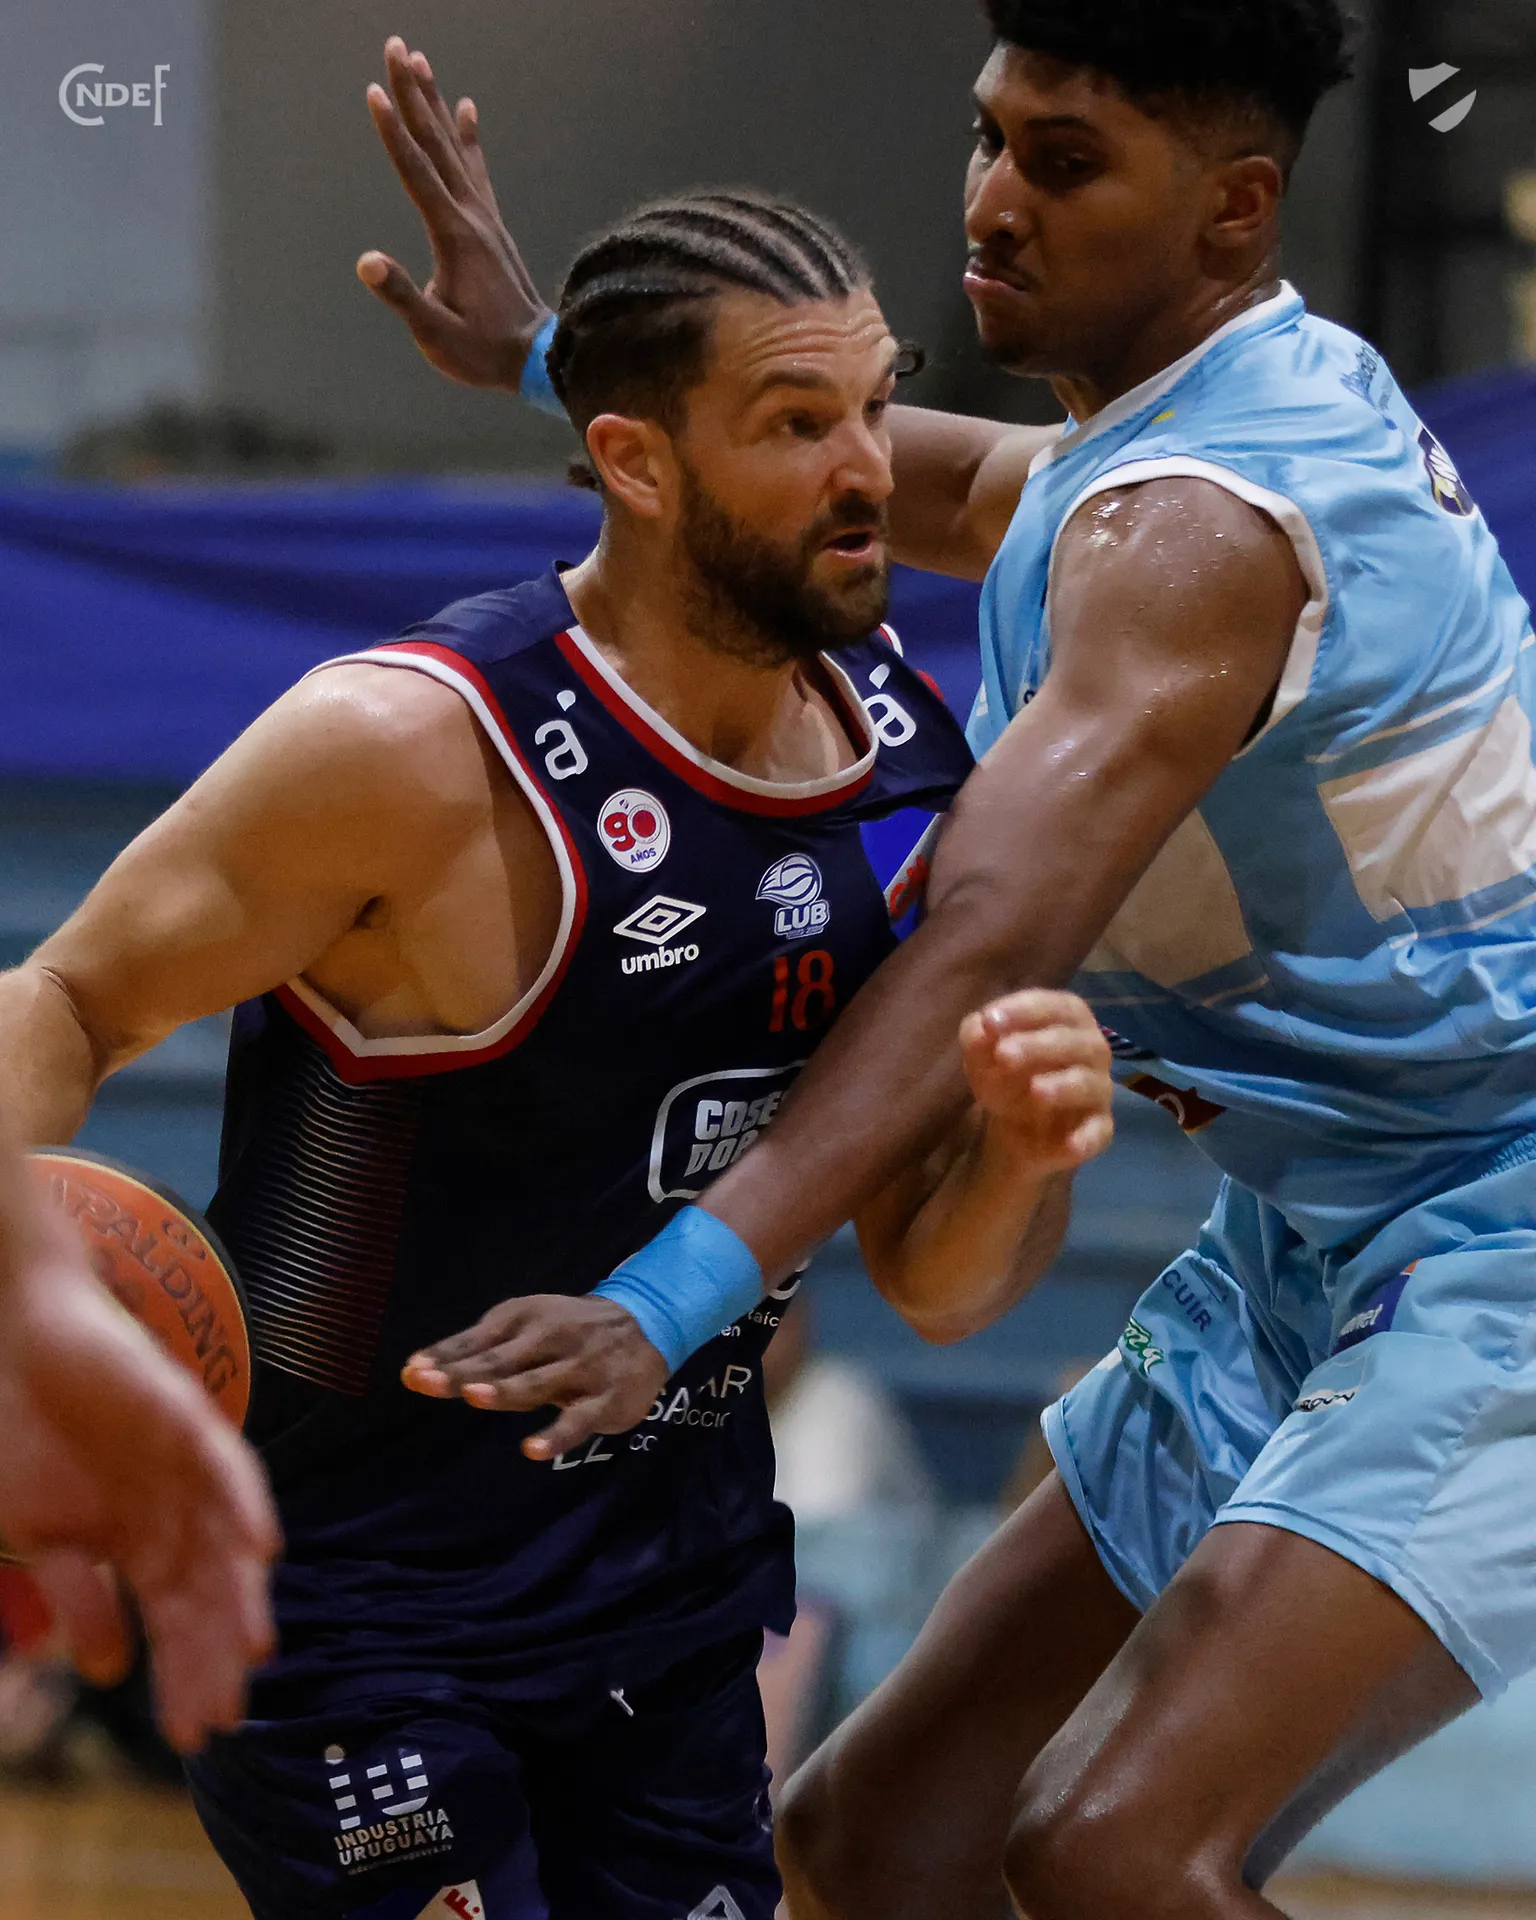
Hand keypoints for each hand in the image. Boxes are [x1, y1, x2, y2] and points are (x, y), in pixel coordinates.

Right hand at [0, 1218, 278, 1753]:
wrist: (25, 1345)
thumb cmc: (33, 1439)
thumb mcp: (44, 1536)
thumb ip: (80, 1597)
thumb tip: (110, 1673)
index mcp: (146, 1542)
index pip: (179, 1621)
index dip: (188, 1675)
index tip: (196, 1736)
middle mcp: (180, 1510)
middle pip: (212, 1593)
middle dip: (216, 1654)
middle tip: (225, 1715)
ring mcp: (189, 1464)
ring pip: (229, 1539)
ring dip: (243, 1593)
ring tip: (253, 1650)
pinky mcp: (188, 1416)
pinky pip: (228, 1465)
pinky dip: (245, 1504)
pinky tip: (260, 1548)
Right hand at [358, 37, 551, 388]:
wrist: (538, 358)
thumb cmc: (482, 352)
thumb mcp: (436, 334)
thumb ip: (403, 297)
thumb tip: (367, 263)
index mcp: (454, 237)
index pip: (416, 173)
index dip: (394, 132)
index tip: (375, 91)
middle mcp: (472, 216)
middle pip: (436, 144)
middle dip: (413, 94)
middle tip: (396, 46)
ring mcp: (485, 218)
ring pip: (455, 148)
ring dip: (436, 104)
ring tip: (421, 62)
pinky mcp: (492, 226)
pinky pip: (477, 169)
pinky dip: (470, 137)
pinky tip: (468, 108)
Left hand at [402, 1294, 670, 1462]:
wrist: (646, 1324)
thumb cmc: (566, 1331)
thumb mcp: (523, 1328)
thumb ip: (471, 1351)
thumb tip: (412, 1370)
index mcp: (525, 1319)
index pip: (479, 1340)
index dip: (445, 1356)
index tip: (412, 1372)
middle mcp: (551, 1339)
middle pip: (501, 1360)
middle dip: (464, 1372)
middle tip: (426, 1381)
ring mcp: (579, 1369)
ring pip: (537, 1383)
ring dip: (506, 1389)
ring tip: (474, 1395)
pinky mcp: (604, 1400)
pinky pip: (577, 1420)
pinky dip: (556, 1436)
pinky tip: (532, 1449)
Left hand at [961, 990, 1113, 1175]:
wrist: (1016, 1129)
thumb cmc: (1006, 1076)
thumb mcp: (981, 1057)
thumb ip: (977, 1037)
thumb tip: (980, 1028)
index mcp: (1067, 1021)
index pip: (1054, 1007)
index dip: (1024, 1011)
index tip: (990, 1021)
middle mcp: (1091, 1049)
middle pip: (1073, 1041)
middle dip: (1038, 1045)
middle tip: (1004, 1055)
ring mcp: (1098, 1089)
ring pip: (1089, 1083)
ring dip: (1063, 1085)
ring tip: (1035, 1090)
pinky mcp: (1099, 1127)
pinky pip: (1099, 1131)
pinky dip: (1087, 1137)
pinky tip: (1071, 1146)